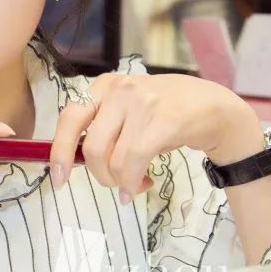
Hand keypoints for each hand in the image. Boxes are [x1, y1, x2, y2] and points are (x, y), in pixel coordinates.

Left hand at [49, 73, 261, 203]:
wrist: (213, 106)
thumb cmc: (162, 112)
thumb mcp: (126, 111)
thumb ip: (101, 129)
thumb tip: (73, 161)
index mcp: (102, 85)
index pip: (69, 118)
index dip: (60, 151)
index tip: (58, 179)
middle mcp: (118, 89)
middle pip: (92, 146)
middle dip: (99, 175)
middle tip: (112, 184)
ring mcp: (142, 102)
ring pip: (113, 158)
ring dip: (120, 182)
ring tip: (133, 185)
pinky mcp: (164, 120)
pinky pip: (136, 161)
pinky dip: (132, 182)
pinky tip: (140, 186)